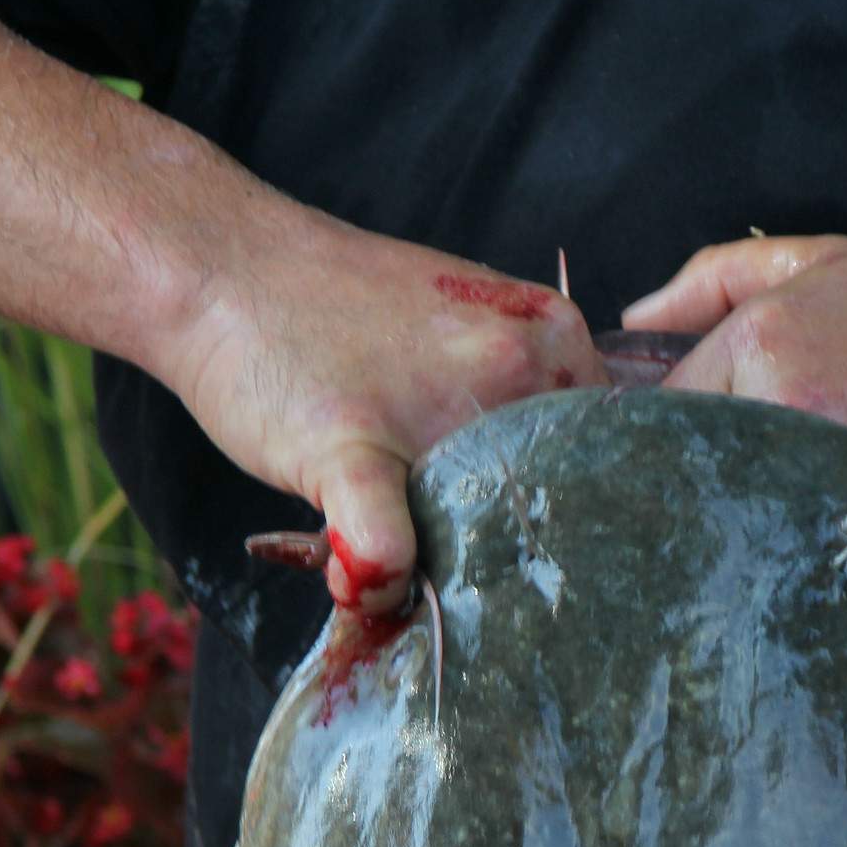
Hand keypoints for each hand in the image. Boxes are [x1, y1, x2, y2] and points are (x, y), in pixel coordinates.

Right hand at [153, 217, 605, 617]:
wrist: (229, 264)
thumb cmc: (346, 309)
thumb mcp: (468, 323)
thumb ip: (521, 396)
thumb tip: (565, 490)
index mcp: (553, 335)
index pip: (617, 449)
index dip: (590, 507)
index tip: (557, 537)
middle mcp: (513, 364)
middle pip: (563, 496)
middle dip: (531, 548)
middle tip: (495, 574)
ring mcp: (433, 405)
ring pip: (484, 528)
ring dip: (459, 572)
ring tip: (427, 580)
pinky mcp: (350, 445)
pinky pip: (386, 536)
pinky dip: (380, 572)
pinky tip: (368, 582)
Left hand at [623, 234, 846, 561]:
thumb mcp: (824, 263)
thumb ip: (713, 278)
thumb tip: (630, 316)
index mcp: (762, 352)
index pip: (658, 415)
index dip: (663, 430)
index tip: (687, 438)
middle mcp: (783, 425)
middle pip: (689, 481)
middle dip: (695, 485)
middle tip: (724, 483)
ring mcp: (826, 496)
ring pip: (734, 532)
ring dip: (741, 527)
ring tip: (776, 511)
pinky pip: (794, 570)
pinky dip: (793, 563)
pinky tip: (814, 545)